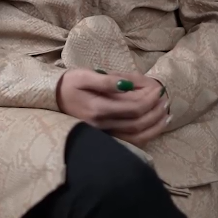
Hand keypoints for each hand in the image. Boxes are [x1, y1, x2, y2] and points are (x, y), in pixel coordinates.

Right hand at [56, 68, 170, 148]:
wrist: (52, 97)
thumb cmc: (69, 83)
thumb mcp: (84, 75)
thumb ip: (107, 81)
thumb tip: (127, 85)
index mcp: (97, 109)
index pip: (132, 108)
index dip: (149, 100)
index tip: (158, 89)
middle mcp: (101, 125)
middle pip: (137, 123)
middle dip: (155, 112)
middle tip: (165, 99)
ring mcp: (102, 134)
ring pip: (135, 136)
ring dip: (154, 126)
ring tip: (166, 114)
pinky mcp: (103, 137)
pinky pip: (128, 141)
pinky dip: (145, 136)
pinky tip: (154, 128)